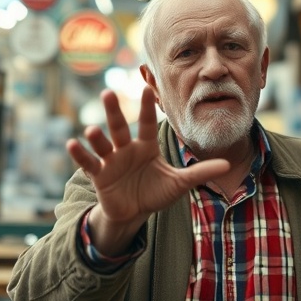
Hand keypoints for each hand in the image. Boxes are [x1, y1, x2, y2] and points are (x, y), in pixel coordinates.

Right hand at [66, 86, 229, 254]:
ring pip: (103, 144)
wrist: (134, 213)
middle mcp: (126, 148)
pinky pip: (88, 163)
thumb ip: (200, 172)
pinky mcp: (99, 175)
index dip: (145, 108)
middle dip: (114, 111)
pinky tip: (72, 144)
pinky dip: (80, 154)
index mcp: (145, 146)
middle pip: (119, 126)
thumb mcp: (179, 183)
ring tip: (91, 129)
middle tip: (108, 92)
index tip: (146, 87)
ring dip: (96, 137)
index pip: (145, 123)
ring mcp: (111, 161)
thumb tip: (228, 165)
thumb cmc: (155, 193)